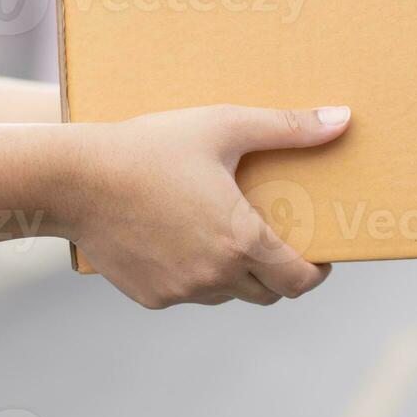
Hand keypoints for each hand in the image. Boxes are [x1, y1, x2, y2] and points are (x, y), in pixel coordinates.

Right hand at [62, 104, 350, 308]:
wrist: (72, 178)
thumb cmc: (152, 145)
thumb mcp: (224, 126)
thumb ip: (288, 128)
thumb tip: (343, 119)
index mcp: (241, 241)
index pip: (299, 280)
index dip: (317, 272)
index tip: (320, 254)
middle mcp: (215, 277)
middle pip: (268, 293)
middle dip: (280, 273)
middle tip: (279, 241)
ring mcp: (180, 291)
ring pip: (227, 294)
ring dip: (237, 274)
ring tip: (230, 233)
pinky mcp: (150, 297)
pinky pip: (187, 293)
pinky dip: (195, 274)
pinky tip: (185, 237)